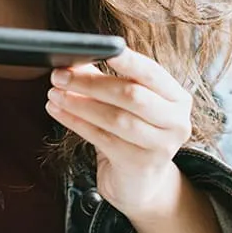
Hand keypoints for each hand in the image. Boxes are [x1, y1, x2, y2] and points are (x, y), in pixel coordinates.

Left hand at [45, 49, 192, 218]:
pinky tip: (58, 112)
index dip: (128, 60)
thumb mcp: (125, 105)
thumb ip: (104, 80)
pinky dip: (76, 122)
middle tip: (59, 75)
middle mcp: (176, 121)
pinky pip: (102, 138)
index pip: (151, 73)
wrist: (140, 183)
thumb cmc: (131, 134)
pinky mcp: (140, 164)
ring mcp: (161, 146)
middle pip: (131, 95)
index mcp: (177, 98)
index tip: (103, 48)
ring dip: (79, 103)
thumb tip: (74, 59)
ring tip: (54, 94)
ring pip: (115, 118)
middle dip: (91, 83)